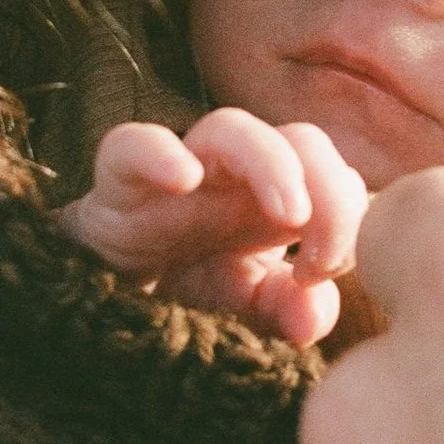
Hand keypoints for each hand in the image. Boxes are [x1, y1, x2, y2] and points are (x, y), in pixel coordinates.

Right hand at [61, 108, 368, 345]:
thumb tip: (313, 314)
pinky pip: (132, 145)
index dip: (350, 218)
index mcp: (276, 203)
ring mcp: (178, 172)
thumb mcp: (241, 309)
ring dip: (273, 165)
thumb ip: (284, 309)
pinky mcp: (117, 181)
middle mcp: (235, 178)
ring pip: (231, 129)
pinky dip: (158, 153)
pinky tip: (181, 179)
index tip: (329, 273)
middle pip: (301, 141)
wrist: (93, 297)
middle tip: (324, 257)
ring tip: (290, 217)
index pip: (338, 180)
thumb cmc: (180, 292)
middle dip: (329, 187)